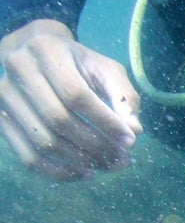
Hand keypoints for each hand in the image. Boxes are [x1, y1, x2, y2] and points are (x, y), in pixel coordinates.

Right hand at [0, 19, 140, 180]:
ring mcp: (5, 97)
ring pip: (44, 143)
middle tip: (122, 159)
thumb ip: (123, 95)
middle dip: (96, 146)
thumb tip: (134, 131)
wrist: (33, 54)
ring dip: (81, 162)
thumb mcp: (103, 68)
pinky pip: (29, 158)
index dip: (105, 122)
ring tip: (108, 165)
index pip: (76, 94)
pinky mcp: (1, 120)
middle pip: (59, 120)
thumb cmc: (76, 63)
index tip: (130, 141)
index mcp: (45, 49)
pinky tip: (85, 172)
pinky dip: (60, 173)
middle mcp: (19, 70)